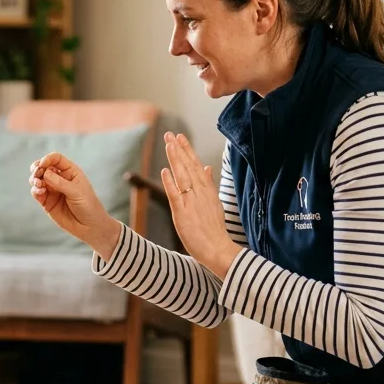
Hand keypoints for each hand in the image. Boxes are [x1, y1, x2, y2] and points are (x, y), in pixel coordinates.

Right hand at [29, 152, 121, 258]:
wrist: (89, 226)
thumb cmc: (88, 206)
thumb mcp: (76, 191)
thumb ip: (60, 182)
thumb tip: (45, 173)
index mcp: (70, 172)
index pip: (56, 159)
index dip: (47, 159)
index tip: (42, 165)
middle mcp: (60, 179)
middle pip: (44, 167)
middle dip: (37, 168)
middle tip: (37, 174)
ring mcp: (52, 190)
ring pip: (38, 179)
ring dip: (34, 179)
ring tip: (39, 184)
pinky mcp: (47, 202)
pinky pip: (37, 192)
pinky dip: (35, 190)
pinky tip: (40, 191)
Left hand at [161, 132, 242, 278]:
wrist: (218, 249)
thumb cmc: (214, 229)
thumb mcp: (214, 203)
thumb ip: (209, 184)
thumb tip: (208, 168)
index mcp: (208, 190)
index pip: (197, 166)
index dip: (188, 151)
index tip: (180, 137)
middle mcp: (201, 193)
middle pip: (189, 167)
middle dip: (179, 149)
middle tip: (170, 134)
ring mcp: (192, 202)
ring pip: (183, 177)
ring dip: (175, 160)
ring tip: (169, 145)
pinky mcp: (184, 214)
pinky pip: (176, 195)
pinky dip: (170, 183)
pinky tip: (165, 171)